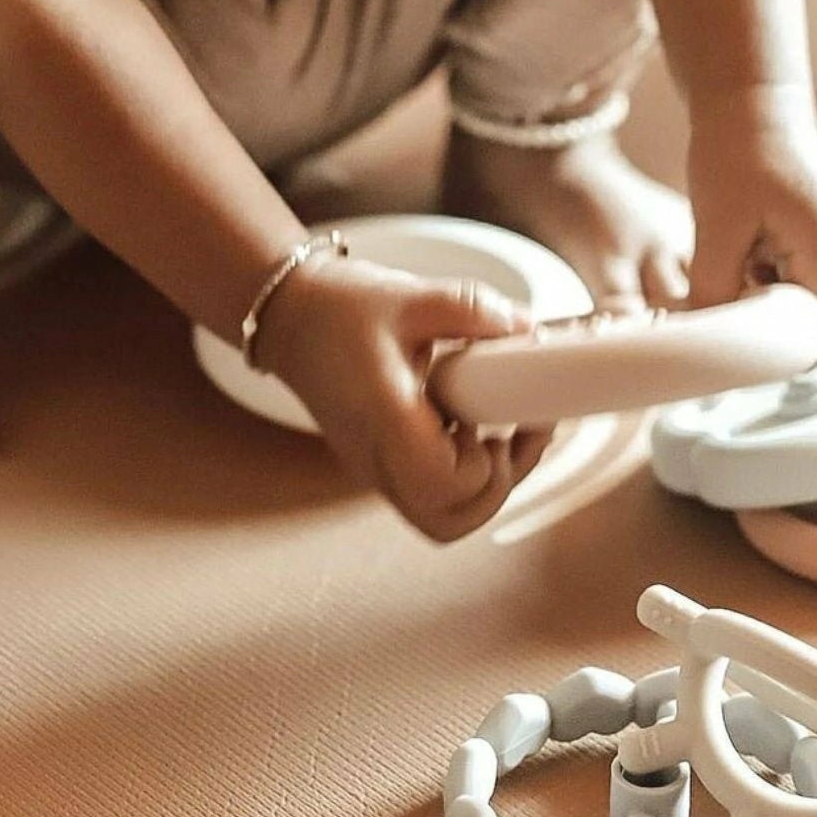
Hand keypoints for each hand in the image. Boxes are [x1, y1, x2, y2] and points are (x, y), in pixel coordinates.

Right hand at [255, 256, 552, 541]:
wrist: (288, 315)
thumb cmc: (337, 307)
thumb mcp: (411, 295)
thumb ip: (473, 310)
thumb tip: (527, 330)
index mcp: (382, 417)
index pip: (445, 481)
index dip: (488, 461)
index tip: (508, 415)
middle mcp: (375, 457)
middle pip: (447, 521)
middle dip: (497, 485)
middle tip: (515, 432)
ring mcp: (375, 468)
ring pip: (439, 518)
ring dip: (483, 487)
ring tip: (499, 431)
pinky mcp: (380, 465)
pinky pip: (429, 496)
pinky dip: (463, 476)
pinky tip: (473, 424)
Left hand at [685, 84, 816, 347]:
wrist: (749, 101)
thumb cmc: (730, 159)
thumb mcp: (714, 230)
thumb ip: (714, 292)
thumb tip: (708, 344)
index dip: (794, 351)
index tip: (754, 353)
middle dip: (798, 329)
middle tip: (749, 313)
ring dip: (800, 302)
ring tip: (752, 272)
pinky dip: (803, 276)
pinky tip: (761, 254)